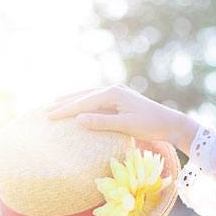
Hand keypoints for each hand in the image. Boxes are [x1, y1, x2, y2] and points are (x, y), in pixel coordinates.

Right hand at [44, 84, 198, 154]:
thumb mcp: (126, 126)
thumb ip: (102, 122)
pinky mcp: (120, 99)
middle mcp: (114, 89)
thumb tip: (78, 118)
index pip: (84, 102)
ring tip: (56, 104)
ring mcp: (117, 93)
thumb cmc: (150, 126)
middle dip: (64, 103)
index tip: (49, 117)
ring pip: (89, 96)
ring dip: (72, 100)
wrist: (170, 123)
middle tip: (45, 110)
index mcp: (113, 93)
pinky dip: (84, 103)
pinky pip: (96, 100)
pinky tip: (78, 106)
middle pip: (83, 95)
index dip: (65, 110)